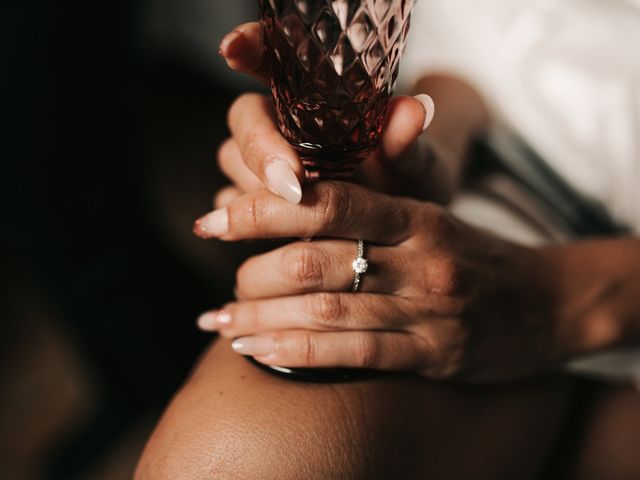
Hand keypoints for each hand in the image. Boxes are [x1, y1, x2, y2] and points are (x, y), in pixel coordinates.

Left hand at [194, 182, 563, 382]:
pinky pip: (353, 354)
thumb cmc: (473, 254)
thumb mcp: (431, 212)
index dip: (263, 209)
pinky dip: (297, 353)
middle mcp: (420, 258)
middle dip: (253, 272)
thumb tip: (293, 195)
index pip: (329, 201)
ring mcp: (427, 309)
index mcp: (417, 214)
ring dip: (261, 319)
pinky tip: (258, 352)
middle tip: (223, 281)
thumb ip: (373, 201)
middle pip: (316, 259)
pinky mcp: (433, 354)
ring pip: (325, 310)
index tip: (215, 220)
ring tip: (220, 322)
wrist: (548, 302)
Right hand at [214, 22, 459, 207]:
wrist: (399, 223)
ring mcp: (263, 160)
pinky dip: (246, 217)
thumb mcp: (412, 160)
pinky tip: (277, 233)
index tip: (236, 50)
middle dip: (260, 148)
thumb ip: (406, 139)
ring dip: (256, 186)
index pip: (272, 56)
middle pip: (245, 116)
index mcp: (316, 94)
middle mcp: (282, 121)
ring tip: (300, 213)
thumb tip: (416, 110)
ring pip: (232, 159)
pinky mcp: (253, 197)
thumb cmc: (402, 177)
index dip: (250, 46)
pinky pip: (230, 200)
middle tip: (293, 185)